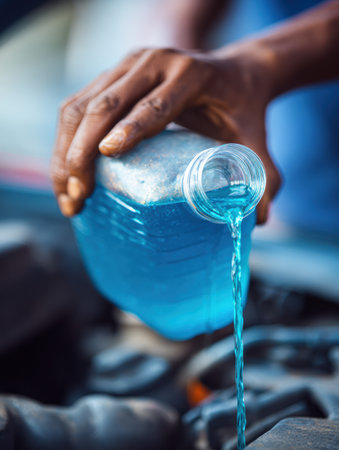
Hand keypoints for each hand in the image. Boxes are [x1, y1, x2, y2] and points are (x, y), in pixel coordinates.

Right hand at [51, 46, 280, 221]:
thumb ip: (263, 176)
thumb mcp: (253, 140)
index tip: (104, 158)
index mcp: (190, 74)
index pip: (154, 104)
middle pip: (105, 104)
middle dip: (82, 153)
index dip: (128, 130)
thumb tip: (258, 219)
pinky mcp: (112, 75)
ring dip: (66, 151)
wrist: (231, 74)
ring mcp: (127, 66)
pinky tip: (66, 172)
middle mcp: (152, 62)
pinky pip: (76, 105)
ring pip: (80, 105)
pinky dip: (65, 140)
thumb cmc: (240, 109)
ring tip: (68, 195)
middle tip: (79, 196)